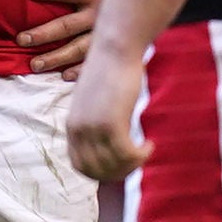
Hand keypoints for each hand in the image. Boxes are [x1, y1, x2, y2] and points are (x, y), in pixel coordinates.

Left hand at [17, 0, 116, 76]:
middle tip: (21, 39)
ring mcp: (106, 30)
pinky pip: (95, 58)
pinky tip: (65, 76)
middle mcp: (100, 12)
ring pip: (78, 48)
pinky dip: (81, 69)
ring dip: (56, 58)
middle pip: (66, 25)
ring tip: (34, 64)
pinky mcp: (113, 41)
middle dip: (42, 33)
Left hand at [66, 42, 149, 182]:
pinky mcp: (111, 123)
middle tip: (137, 162)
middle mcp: (79, 130)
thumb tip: (112, 142)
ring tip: (145, 152)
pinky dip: (140, 155)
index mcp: (72, 125)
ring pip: (113, 165)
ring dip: (132, 164)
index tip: (120, 166)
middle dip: (118, 173)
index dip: (101, 173)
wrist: (115, 49)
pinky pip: (127, 154)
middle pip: (96, 171)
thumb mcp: (96, 101)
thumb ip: (97, 123)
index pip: (80, 165)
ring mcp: (93, 128)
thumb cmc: (110, 71)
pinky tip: (149, 145)